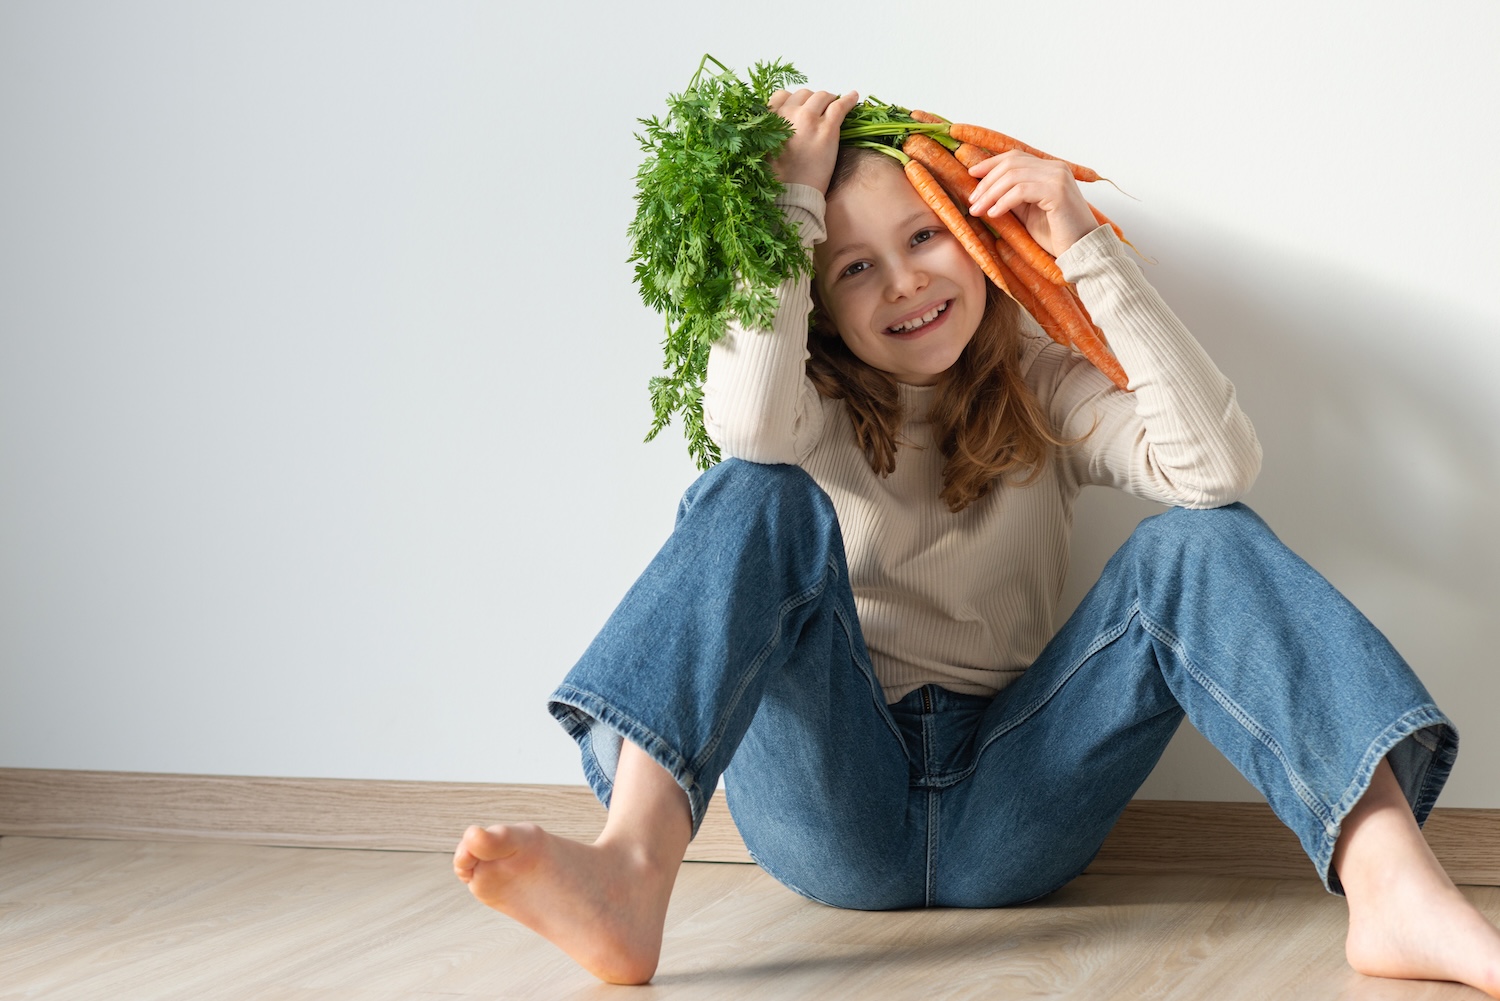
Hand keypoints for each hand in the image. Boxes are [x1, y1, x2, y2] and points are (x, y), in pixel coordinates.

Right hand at [767, 88, 859, 192]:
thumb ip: (768, 132)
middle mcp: (788, 113)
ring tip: (834, 105)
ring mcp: (808, 119)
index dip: (793, 101)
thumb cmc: (776, 179)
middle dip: (812, 101)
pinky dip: (849, 99)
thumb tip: (777, 125)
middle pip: (803, 94)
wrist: (790, 195)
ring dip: (828, 99)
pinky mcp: (827, 129)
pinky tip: (854, 97)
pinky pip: (840, 106)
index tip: (800, 108)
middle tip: (819, 111)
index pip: (781, 96)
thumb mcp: (762, 149)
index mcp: (769, 118)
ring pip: (822, 97)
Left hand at [965, 151, 1096, 257]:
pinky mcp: (1057, 192)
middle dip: (986, 181)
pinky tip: (993, 213)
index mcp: (1050, 169)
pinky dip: (1003, 202)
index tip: (971, 174)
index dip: (990, 163)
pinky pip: (1021, 191)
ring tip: (977, 210)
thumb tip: (984, 191)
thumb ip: (1011, 197)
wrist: (1080, 250)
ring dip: (990, 193)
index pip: (1015, 157)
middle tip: (972, 200)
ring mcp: (1058, 178)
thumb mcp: (1027, 212)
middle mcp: (1056, 168)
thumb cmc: (1056, 235)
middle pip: (1011, 163)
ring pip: (1013, 176)